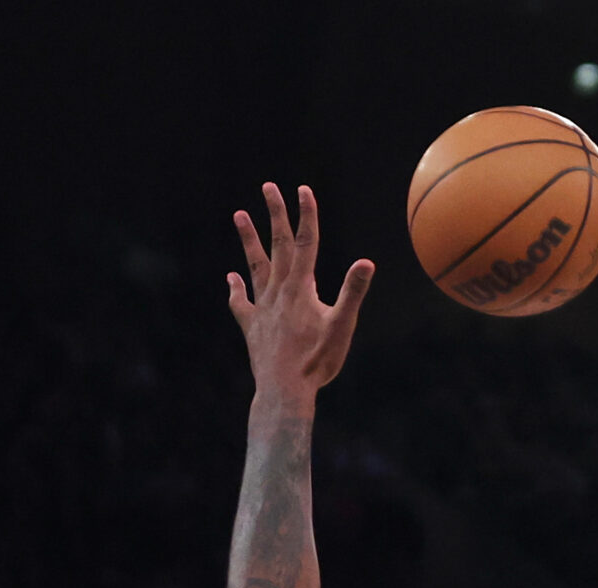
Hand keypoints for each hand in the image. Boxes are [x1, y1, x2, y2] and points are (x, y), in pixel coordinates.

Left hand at [228, 185, 374, 402]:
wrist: (284, 390)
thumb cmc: (317, 361)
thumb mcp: (342, 326)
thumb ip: (353, 292)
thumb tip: (367, 262)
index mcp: (301, 288)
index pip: (306, 243)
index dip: (306, 215)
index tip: (303, 189)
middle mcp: (278, 292)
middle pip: (278, 246)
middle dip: (276, 215)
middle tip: (269, 187)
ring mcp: (262, 308)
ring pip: (255, 266)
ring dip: (248, 240)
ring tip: (239, 215)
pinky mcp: (252, 327)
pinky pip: (241, 303)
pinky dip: (236, 289)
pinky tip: (231, 278)